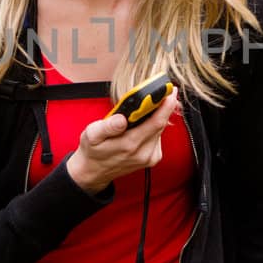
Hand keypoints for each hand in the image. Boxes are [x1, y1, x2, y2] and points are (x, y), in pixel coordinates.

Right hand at [65, 89, 179, 192]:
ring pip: (160, 130)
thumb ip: (107, 127)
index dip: (166, 106)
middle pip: (161, 125)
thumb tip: (122, 118)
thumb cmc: (93, 150)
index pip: (156, 122)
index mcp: (129, 145)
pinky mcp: (152, 158)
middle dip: (164, 106)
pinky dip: (154, 127)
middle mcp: (143, 153)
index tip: (170, 91)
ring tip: (152, 104)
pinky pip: (158, 137)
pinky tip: (145, 122)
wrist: (94, 171)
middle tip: (165, 91)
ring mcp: (149, 157)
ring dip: (158, 116)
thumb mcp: (91, 135)